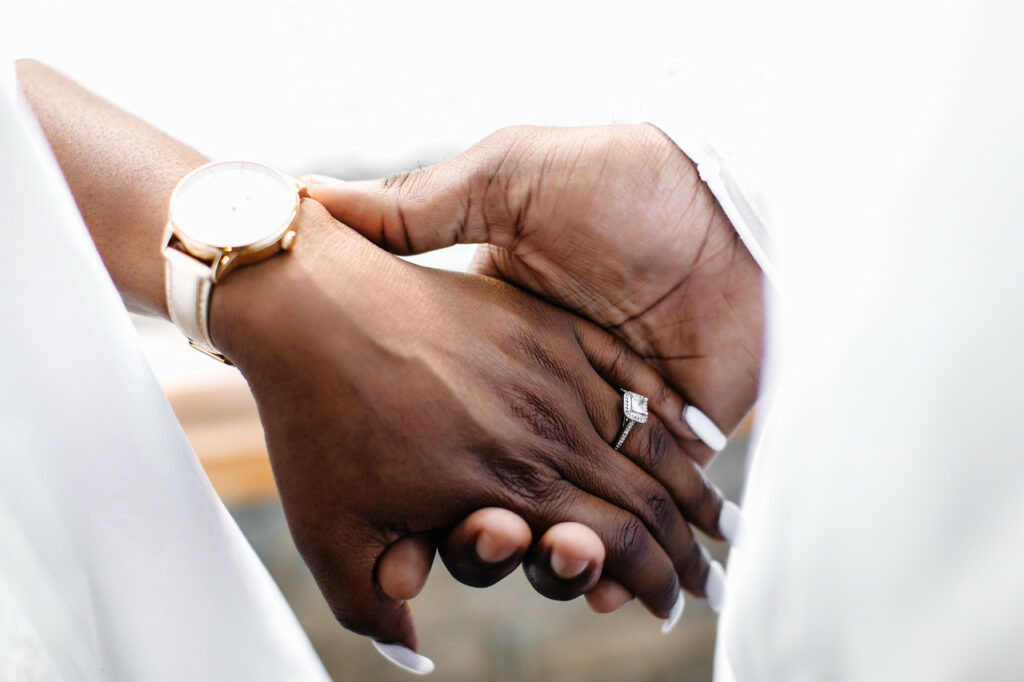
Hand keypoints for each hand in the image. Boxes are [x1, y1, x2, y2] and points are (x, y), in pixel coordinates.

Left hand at [210, 200, 729, 657]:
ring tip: (724, 520)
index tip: (669, 610)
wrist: (313, 307)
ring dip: (693, 489)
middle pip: (647, 502)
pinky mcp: (545, 328)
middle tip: (714, 580)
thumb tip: (416, 655)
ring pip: (649, 442)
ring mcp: (554, 373)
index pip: (614, 547)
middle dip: (687, 551)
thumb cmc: (316, 423)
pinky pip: (627, 374)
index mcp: (511, 488)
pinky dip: (669, 409)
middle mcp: (549, 433)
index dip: (651, 584)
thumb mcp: (331, 536)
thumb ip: (375, 609)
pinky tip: (701, 433)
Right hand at [307, 124, 761, 613]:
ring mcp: (615, 422)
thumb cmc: (612, 177)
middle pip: (510, 498)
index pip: (450, 437)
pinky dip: (628, 563)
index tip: (416, 525)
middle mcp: (552, 397)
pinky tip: (615, 585)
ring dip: (565, 560)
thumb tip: (308, 192)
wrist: (728, 195)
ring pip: (577, 522)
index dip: (429, 489)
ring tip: (572, 562)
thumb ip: (415, 203)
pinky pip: (645, 518)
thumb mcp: (503, 178)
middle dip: (495, 540)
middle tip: (495, 539)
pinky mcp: (678, 441)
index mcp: (502, 351)